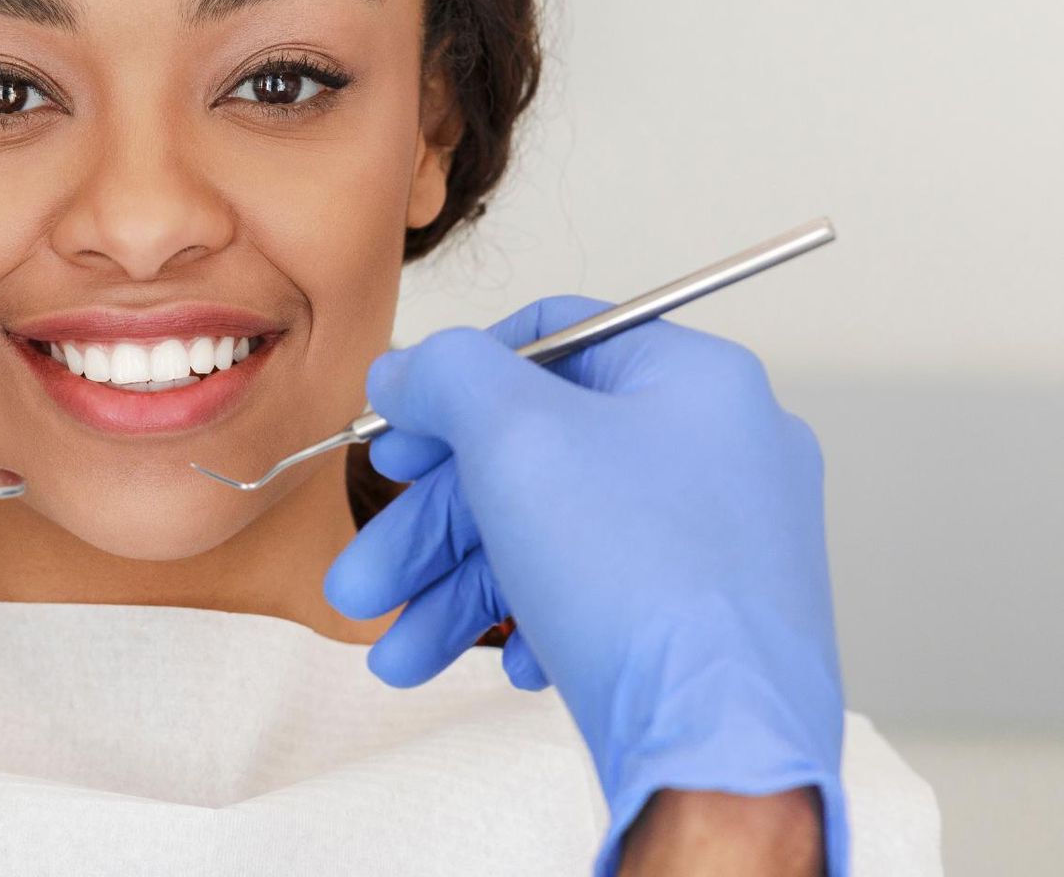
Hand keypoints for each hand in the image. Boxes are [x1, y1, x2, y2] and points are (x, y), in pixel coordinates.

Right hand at [324, 297, 845, 875]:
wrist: (724, 752)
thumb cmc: (641, 583)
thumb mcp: (514, 437)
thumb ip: (446, 376)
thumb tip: (406, 366)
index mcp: (693, 382)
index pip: (553, 340)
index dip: (455, 385)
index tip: (397, 434)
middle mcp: (719, 453)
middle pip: (537, 459)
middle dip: (434, 527)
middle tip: (368, 571)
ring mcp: (721, 541)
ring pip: (555, 539)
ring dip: (460, 590)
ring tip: (399, 648)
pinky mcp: (712, 618)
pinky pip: (601, 595)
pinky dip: (533, 621)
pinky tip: (506, 662)